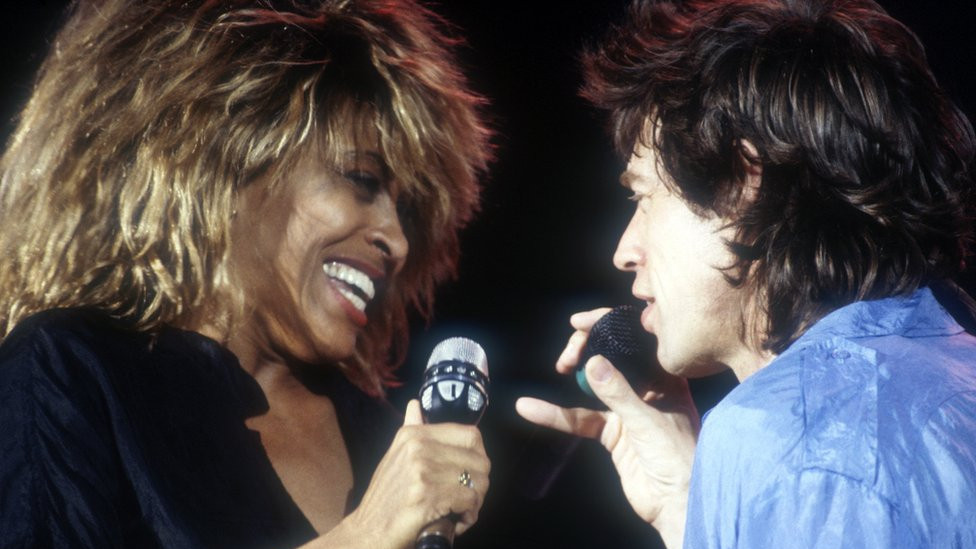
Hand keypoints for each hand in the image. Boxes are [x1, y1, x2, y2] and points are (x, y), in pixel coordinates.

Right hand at [322, 399, 489, 548]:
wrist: (368, 530)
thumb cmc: (386, 497)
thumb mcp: (395, 456)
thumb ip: (411, 430)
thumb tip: (415, 405)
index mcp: (414, 434)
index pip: (471, 435)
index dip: (478, 458)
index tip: (471, 475)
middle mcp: (419, 447)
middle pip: (479, 461)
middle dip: (480, 484)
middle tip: (468, 499)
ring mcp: (423, 470)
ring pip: (477, 482)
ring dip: (475, 502)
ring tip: (461, 511)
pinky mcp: (427, 496)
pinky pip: (469, 501)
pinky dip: (469, 515)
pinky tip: (457, 522)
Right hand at [515, 308, 698, 547]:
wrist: (678, 504)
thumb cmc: (678, 459)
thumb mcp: (648, 422)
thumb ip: (618, 392)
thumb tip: (591, 361)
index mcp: (665, 378)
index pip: (635, 341)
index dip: (609, 325)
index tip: (581, 322)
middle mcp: (647, 389)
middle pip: (611, 357)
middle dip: (588, 348)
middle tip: (569, 352)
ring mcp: (628, 410)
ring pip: (594, 384)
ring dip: (574, 375)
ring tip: (558, 366)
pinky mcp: (612, 432)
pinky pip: (580, 419)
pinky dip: (556, 415)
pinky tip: (532, 408)